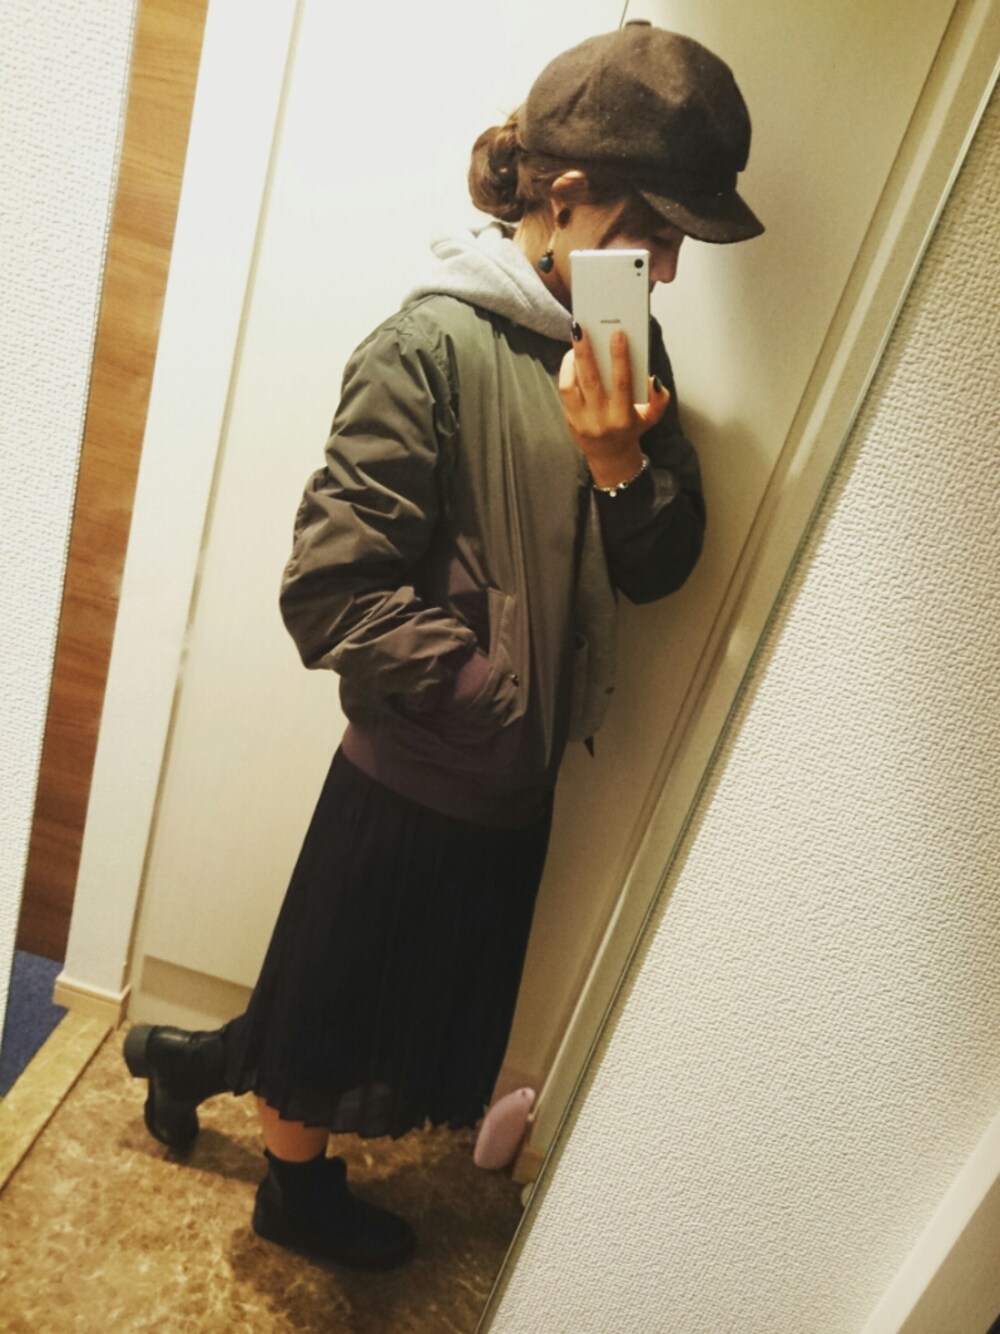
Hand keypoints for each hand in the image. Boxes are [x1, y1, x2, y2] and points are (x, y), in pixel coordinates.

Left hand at [558, 327, 669, 488]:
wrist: (609, 455)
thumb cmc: (630, 428)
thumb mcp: (651, 417)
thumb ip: (658, 398)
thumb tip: (653, 379)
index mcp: (623, 418)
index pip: (622, 383)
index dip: (620, 358)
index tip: (618, 334)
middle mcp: (600, 419)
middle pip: (591, 381)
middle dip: (585, 352)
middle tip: (582, 328)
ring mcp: (581, 420)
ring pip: (570, 385)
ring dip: (571, 360)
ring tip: (577, 339)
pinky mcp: (569, 418)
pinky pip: (563, 390)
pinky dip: (566, 370)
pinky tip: (572, 356)